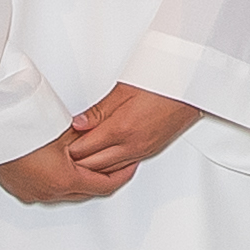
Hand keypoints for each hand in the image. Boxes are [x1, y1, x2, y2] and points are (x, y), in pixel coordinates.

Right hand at [0, 134, 132, 206]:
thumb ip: (86, 138)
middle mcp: (49, 192)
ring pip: (68, 192)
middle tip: (115, 164)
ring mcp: (34, 193)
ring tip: (89, 162)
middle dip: (103, 178)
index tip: (130, 166)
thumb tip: (100, 137)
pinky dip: (61, 181)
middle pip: (88, 191)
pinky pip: (49, 190)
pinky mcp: (21, 190)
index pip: (104, 186)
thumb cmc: (19, 127)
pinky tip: (62, 166)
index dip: (121, 175)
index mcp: (64, 180)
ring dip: (80, 180)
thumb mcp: (62, 130)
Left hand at [65, 83, 199, 178]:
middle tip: (60, 152)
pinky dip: (108, 166)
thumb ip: (98, 111)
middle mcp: (133, 145)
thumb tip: (77, 124)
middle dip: (74, 161)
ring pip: (107, 170)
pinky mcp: (151, 151)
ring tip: (76, 156)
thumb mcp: (124, 90)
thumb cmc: (163, 80)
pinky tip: (100, 158)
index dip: (66, 148)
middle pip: (92, 165)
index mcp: (122, 129)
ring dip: (90, 166)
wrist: (194, 84)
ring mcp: (143, 150)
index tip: (56, 143)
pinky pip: (123, 166)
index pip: (83, 150)